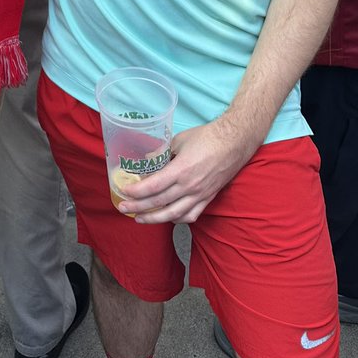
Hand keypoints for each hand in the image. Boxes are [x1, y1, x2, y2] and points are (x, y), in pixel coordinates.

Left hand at [116, 119, 256, 224]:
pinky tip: (167, 218)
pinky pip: (191, 215)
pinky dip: (177, 219)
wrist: (234, 143)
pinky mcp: (208, 198)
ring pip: (174, 214)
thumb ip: (163, 153)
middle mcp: (190, 186)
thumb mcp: (179, 140)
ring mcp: (200, 195)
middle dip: (139, 207)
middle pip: (159, 203)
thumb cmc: (206, 137)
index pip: (154, 186)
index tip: (124, 192)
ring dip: (154, 219)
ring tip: (139, 219)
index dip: (137, 192)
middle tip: (123, 208)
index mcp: (181, 170)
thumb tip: (148, 160)